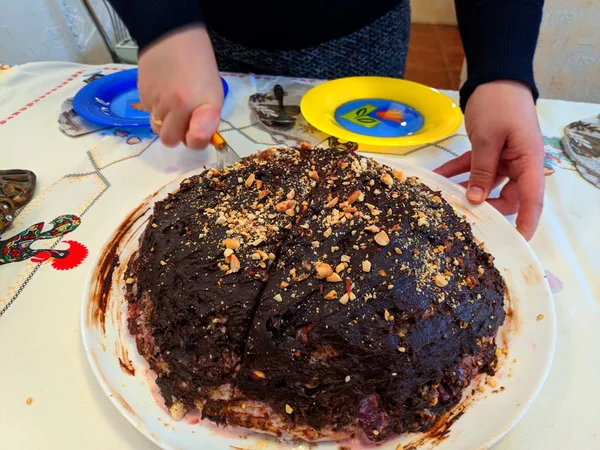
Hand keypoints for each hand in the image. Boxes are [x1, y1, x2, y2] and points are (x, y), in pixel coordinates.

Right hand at [138, 26, 222, 148]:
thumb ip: (207, 119)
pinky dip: (155, 107)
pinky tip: (162, 90)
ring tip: (172, 99)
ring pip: (157, 127)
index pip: (196, 142)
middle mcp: (178, 107)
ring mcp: (157, 102)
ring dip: (165, 120)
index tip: (197, 130)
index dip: (196, 140)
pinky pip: (148, 112)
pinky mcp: (141, 95)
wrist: (171, 36)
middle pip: (170, 140)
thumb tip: (197, 138)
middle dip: (176, 133)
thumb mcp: (214, 93)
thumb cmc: (199, 66)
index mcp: (202, 107)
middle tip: (183, 116)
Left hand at [434, 80, 544, 239]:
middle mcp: (519, 164)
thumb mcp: (488, 139)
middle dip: (486, 208)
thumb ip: (482, 170)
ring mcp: (504, 158)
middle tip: (462, 217)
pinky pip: (473, 168)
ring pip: (486, 184)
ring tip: (443, 200)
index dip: (526, 222)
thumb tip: (476, 200)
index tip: (516, 241)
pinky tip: (437, 178)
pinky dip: (457, 173)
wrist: (494, 77)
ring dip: (466, 190)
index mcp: (528, 161)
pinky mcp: (489, 151)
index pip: (532, 199)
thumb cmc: (499, 105)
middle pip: (507, 197)